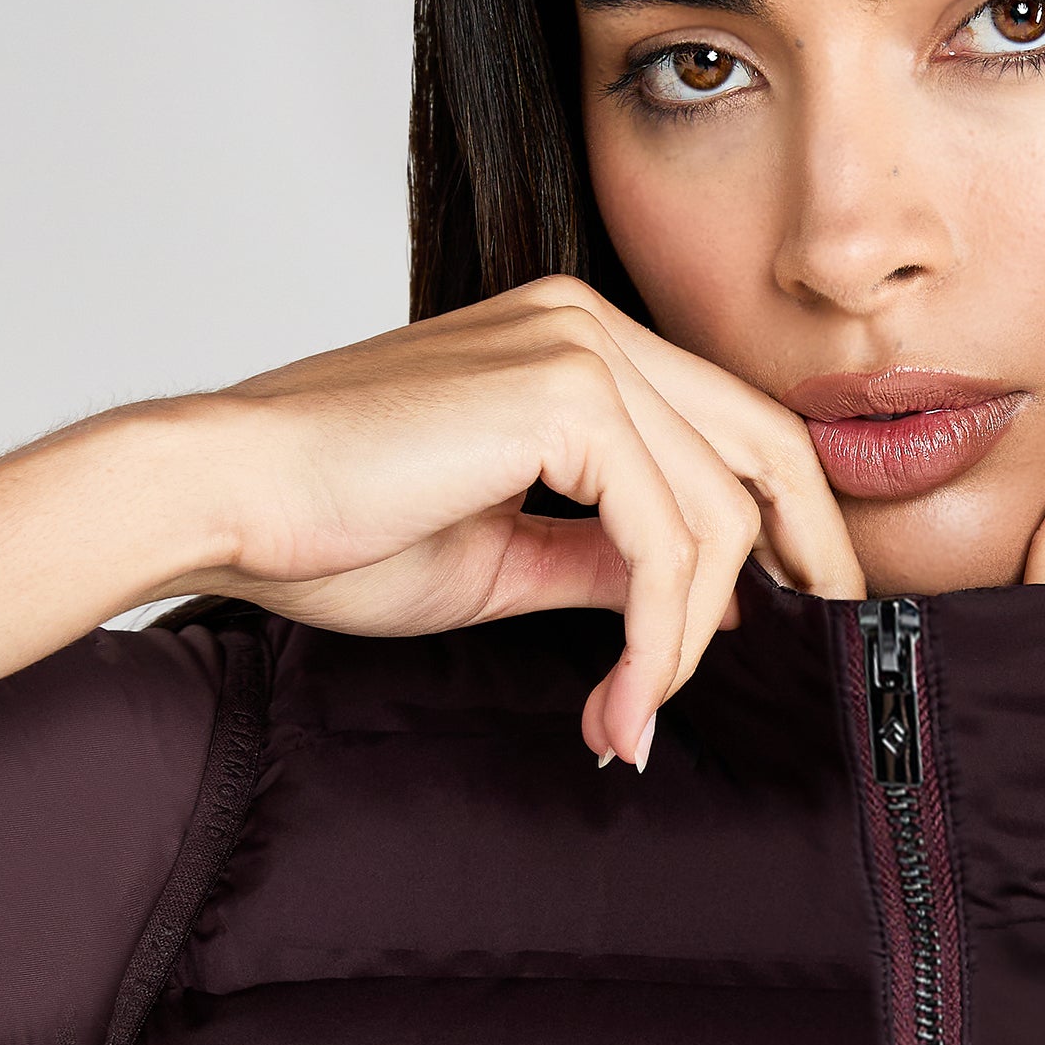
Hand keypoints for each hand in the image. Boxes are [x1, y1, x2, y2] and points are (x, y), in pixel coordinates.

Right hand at [0, 279, 863, 762]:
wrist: (220, 500)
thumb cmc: (330, 529)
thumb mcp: (504, 553)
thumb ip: (603, 560)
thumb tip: (696, 603)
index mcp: (575, 339)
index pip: (731, 427)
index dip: (784, 527)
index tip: (795, 620)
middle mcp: (588, 323)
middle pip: (764, 449)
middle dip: (805, 566)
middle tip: (824, 660)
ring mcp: (581, 346)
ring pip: (718, 513)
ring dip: (689, 640)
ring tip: (631, 721)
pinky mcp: (567, 395)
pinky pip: (666, 539)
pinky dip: (660, 636)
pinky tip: (621, 700)